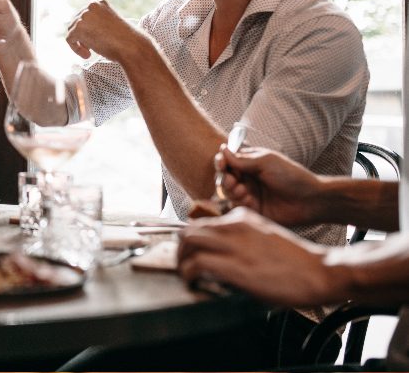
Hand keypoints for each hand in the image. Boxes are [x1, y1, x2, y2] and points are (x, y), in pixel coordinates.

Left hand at [65, 0, 140, 60]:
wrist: (130, 45)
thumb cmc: (124, 39)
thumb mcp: (109, 24)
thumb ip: (96, 22)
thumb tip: (81, 29)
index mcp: (99, 3)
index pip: (84, 15)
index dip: (87, 30)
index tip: (95, 41)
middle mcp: (90, 6)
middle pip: (75, 22)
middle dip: (81, 36)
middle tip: (91, 49)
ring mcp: (84, 15)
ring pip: (71, 30)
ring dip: (79, 43)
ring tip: (90, 52)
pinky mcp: (79, 27)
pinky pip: (70, 39)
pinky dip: (76, 49)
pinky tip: (88, 55)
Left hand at [177, 208, 334, 306]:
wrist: (321, 271)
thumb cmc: (297, 262)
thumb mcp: (265, 239)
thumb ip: (243, 241)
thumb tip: (224, 256)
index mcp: (242, 219)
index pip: (203, 223)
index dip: (192, 240)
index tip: (190, 254)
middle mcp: (234, 227)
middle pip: (189, 229)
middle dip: (180, 249)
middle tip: (182, 265)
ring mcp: (235, 245)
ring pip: (188, 241)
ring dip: (180, 259)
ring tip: (185, 275)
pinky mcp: (236, 266)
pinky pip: (198, 262)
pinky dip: (188, 272)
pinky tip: (192, 282)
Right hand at [216, 144, 323, 225]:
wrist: (309, 200)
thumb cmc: (291, 176)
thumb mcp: (266, 162)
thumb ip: (243, 159)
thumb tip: (223, 150)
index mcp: (251, 163)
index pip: (229, 160)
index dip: (222, 161)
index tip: (221, 164)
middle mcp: (248, 177)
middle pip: (224, 176)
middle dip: (225, 178)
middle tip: (232, 180)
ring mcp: (249, 193)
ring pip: (227, 191)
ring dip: (231, 190)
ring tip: (242, 191)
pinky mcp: (252, 208)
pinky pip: (236, 205)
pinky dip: (238, 201)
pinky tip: (249, 200)